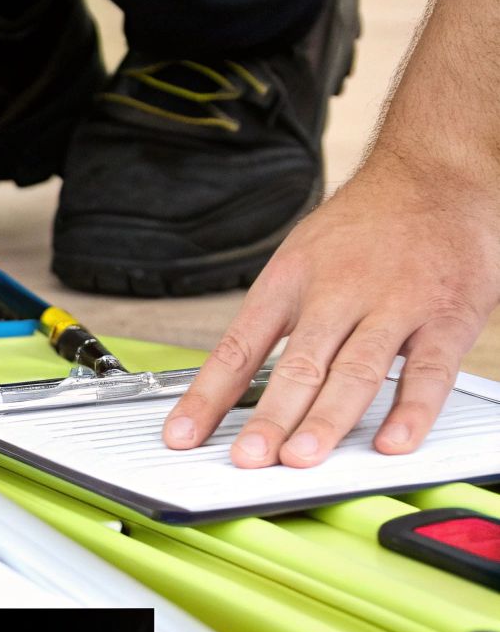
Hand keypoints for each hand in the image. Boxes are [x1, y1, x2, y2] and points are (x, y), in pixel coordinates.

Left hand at [163, 157, 499, 467]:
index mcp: (290, 281)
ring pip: (356, 370)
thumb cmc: (362, 227)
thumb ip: (273, 322)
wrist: (435, 174)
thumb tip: (227, 387)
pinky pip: (428, 370)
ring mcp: (395, 304)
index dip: (208, 395)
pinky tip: (391, 442)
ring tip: (302, 457)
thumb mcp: (299, 259)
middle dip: (271, 415)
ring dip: (328, 418)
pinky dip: (410, 410)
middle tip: (249, 457)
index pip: (239, 346)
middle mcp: (338, 292)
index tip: (183, 436)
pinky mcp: (448, 316)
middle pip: (299, 363)